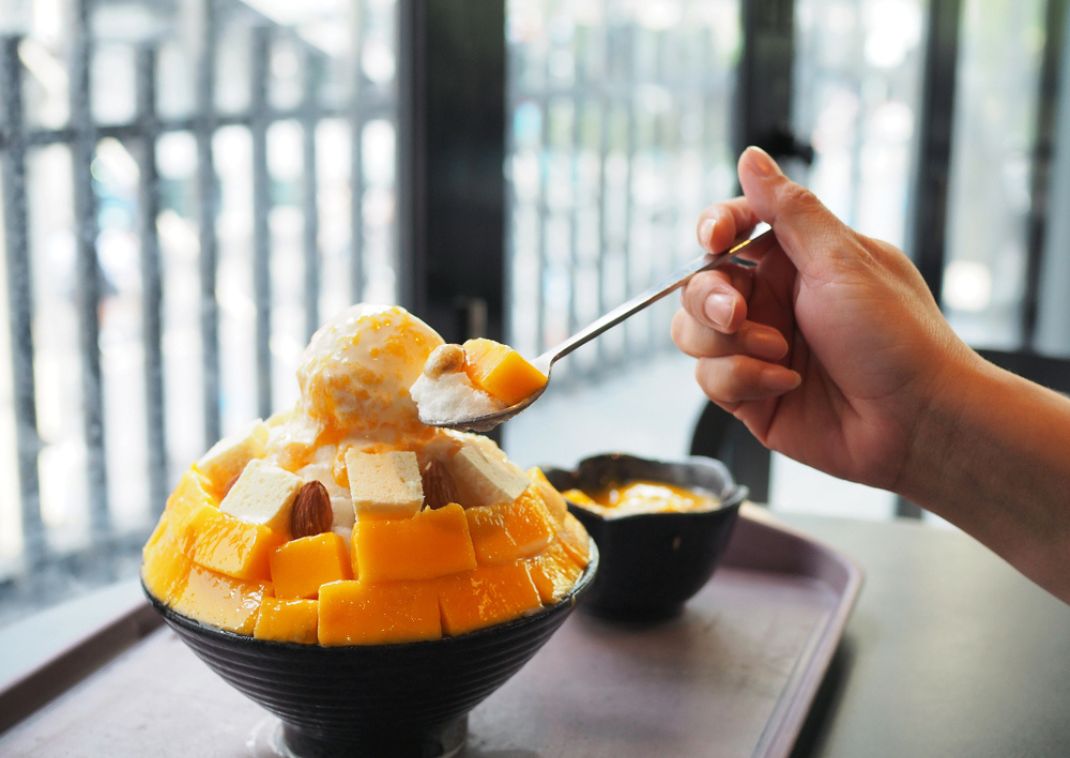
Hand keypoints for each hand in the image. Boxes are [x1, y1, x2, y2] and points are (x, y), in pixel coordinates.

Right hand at [672, 147, 980, 489]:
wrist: (918, 419)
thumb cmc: (897, 335)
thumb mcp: (841, 260)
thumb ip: (789, 210)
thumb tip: (752, 156)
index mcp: (794, 261)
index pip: (731, 230)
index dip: (713, 230)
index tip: (715, 239)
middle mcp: (771, 302)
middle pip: (698, 286)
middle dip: (711, 300)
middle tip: (741, 315)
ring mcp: (757, 349)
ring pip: (693, 334)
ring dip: (729, 344)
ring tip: (781, 355)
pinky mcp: (750, 394)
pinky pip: (710, 380)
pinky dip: (744, 380)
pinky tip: (787, 383)